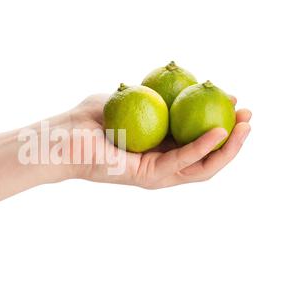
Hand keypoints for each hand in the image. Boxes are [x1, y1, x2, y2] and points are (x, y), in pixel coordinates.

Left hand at [69, 94, 250, 188]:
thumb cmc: (88, 119)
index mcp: (157, 148)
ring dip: (227, 148)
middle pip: (206, 158)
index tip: (234, 101)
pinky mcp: (146, 176)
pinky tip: (219, 132)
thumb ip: (150, 95)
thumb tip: (174, 82)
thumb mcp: (126, 99)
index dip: (219, 123)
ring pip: (202, 167)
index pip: (196, 140)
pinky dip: (202, 148)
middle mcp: (159, 164)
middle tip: (247, 117)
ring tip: (243, 126)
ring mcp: (154, 174)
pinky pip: (181, 162)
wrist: (62, 136)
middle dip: (232, 139)